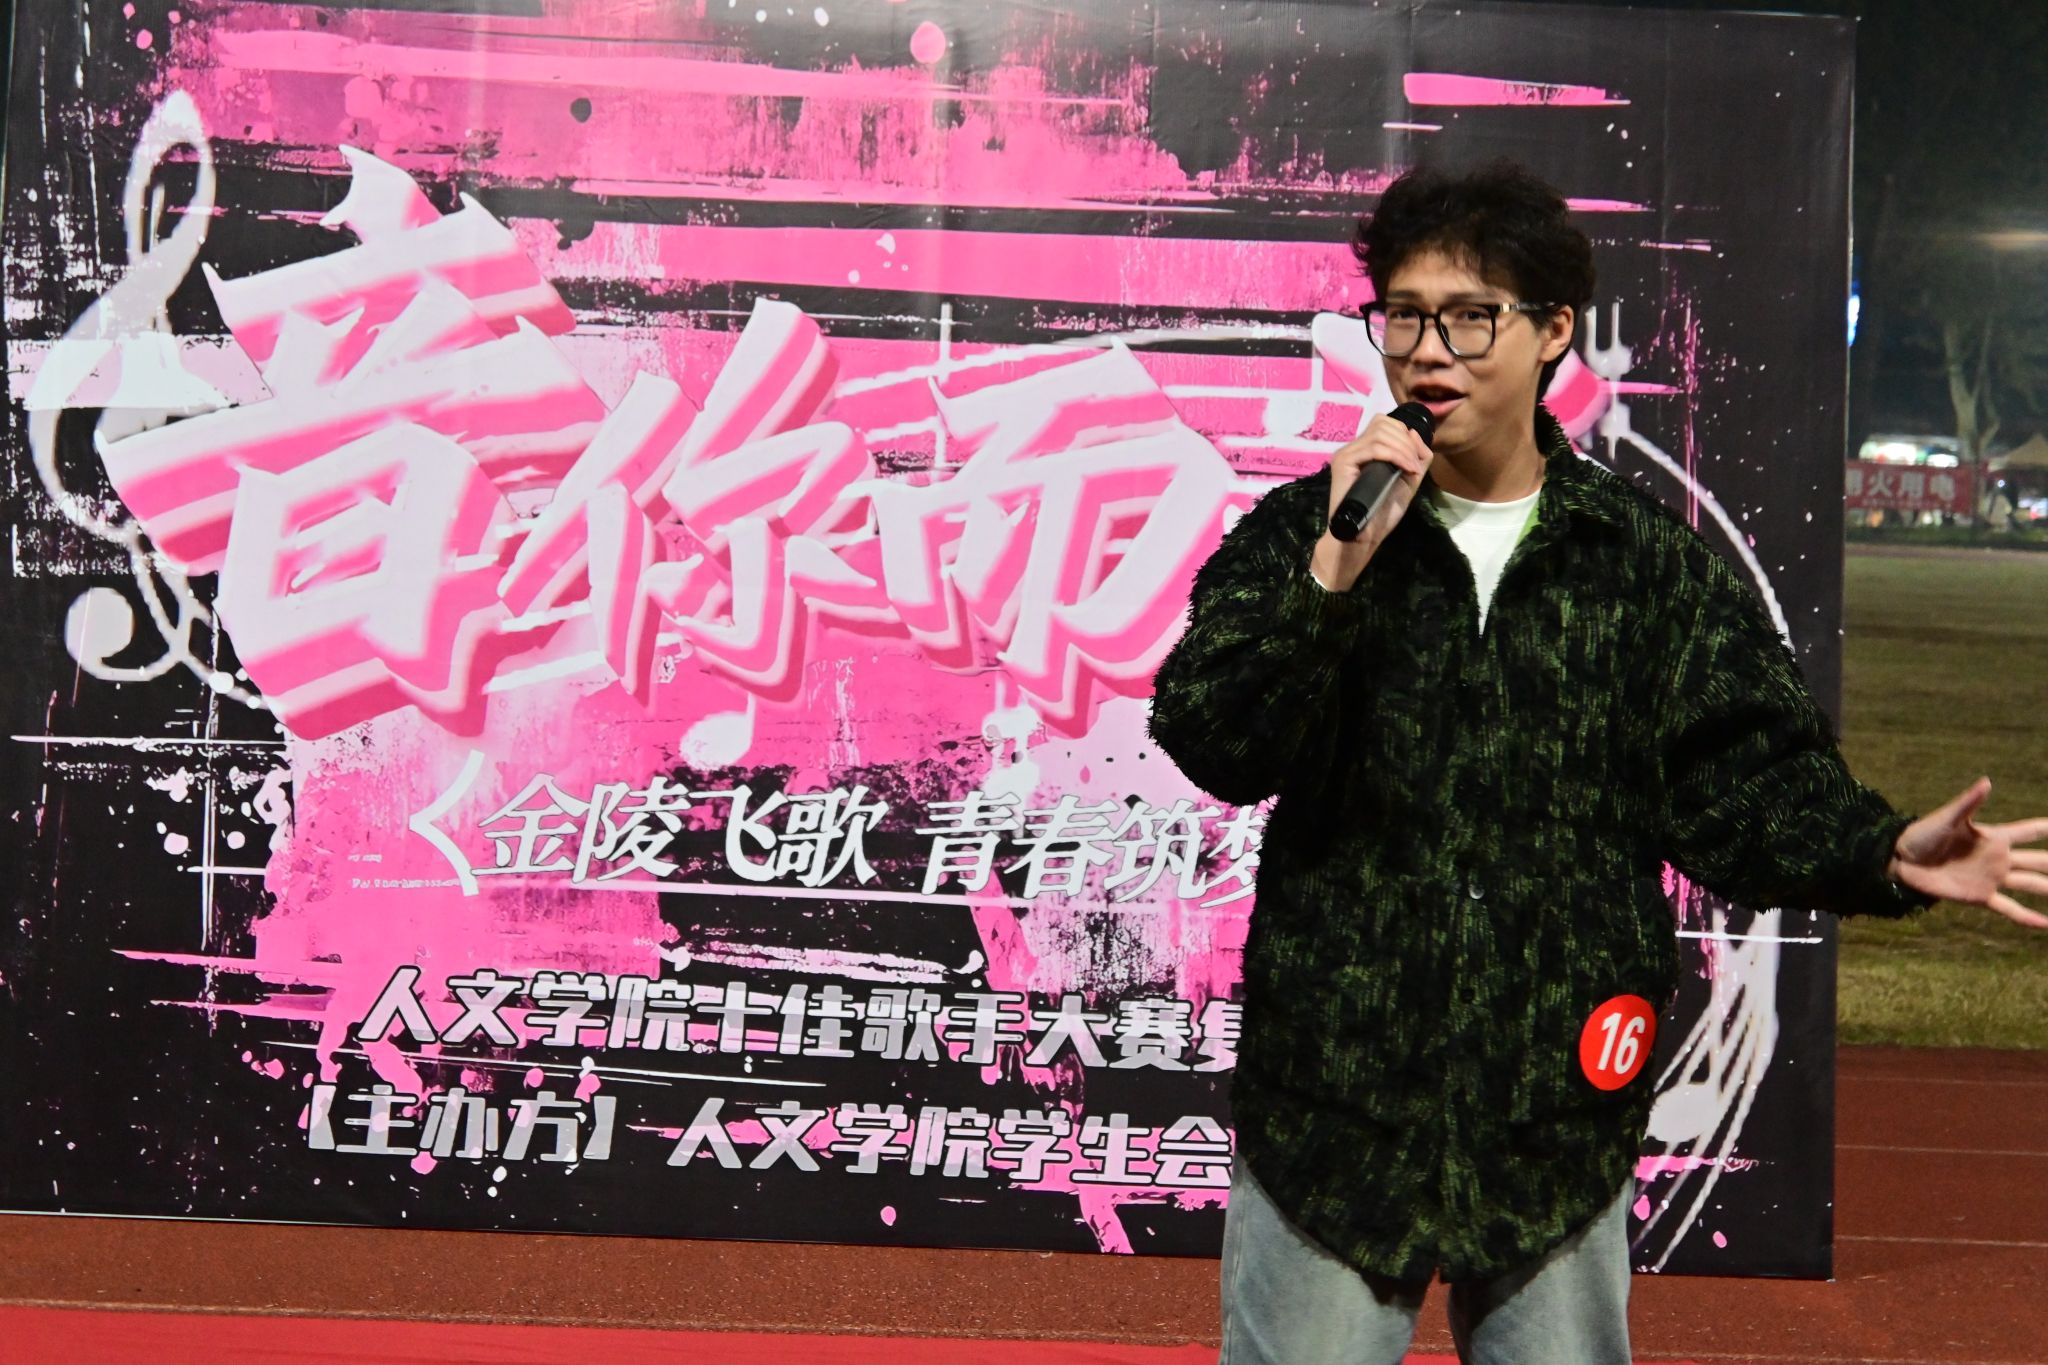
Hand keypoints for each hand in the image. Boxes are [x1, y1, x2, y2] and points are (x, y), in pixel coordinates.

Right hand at [1311, 412, 1433, 591]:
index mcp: (1365, 450)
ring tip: (1412, 469)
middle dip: (1406, 441)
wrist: (1364, 537)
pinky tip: (1406, 469)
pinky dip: (1396, 456)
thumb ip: (1416, 456)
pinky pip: (1374, 448)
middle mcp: (1353, 448)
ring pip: (1380, 433)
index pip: (1384, 423)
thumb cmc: (1382, 513)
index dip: (1405, 434)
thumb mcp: (1408, 480)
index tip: (1416, 459)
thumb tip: (1413, 432)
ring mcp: (1346, 453)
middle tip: (1415, 465)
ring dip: (1404, 449)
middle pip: (1382, 423)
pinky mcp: (1342, 462)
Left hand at [1887, 777, 2047, 927]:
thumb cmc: (1922, 834)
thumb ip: (1969, 802)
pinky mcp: (1981, 896)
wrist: (1901, 861)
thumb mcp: (1947, 818)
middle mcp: (1999, 858)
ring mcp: (1992, 878)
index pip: (2031, 831)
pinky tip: (2045, 925)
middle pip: (2040, 860)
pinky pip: (2009, 908)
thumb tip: (1988, 782)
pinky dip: (2028, 917)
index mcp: (1995, 836)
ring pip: (2032, 885)